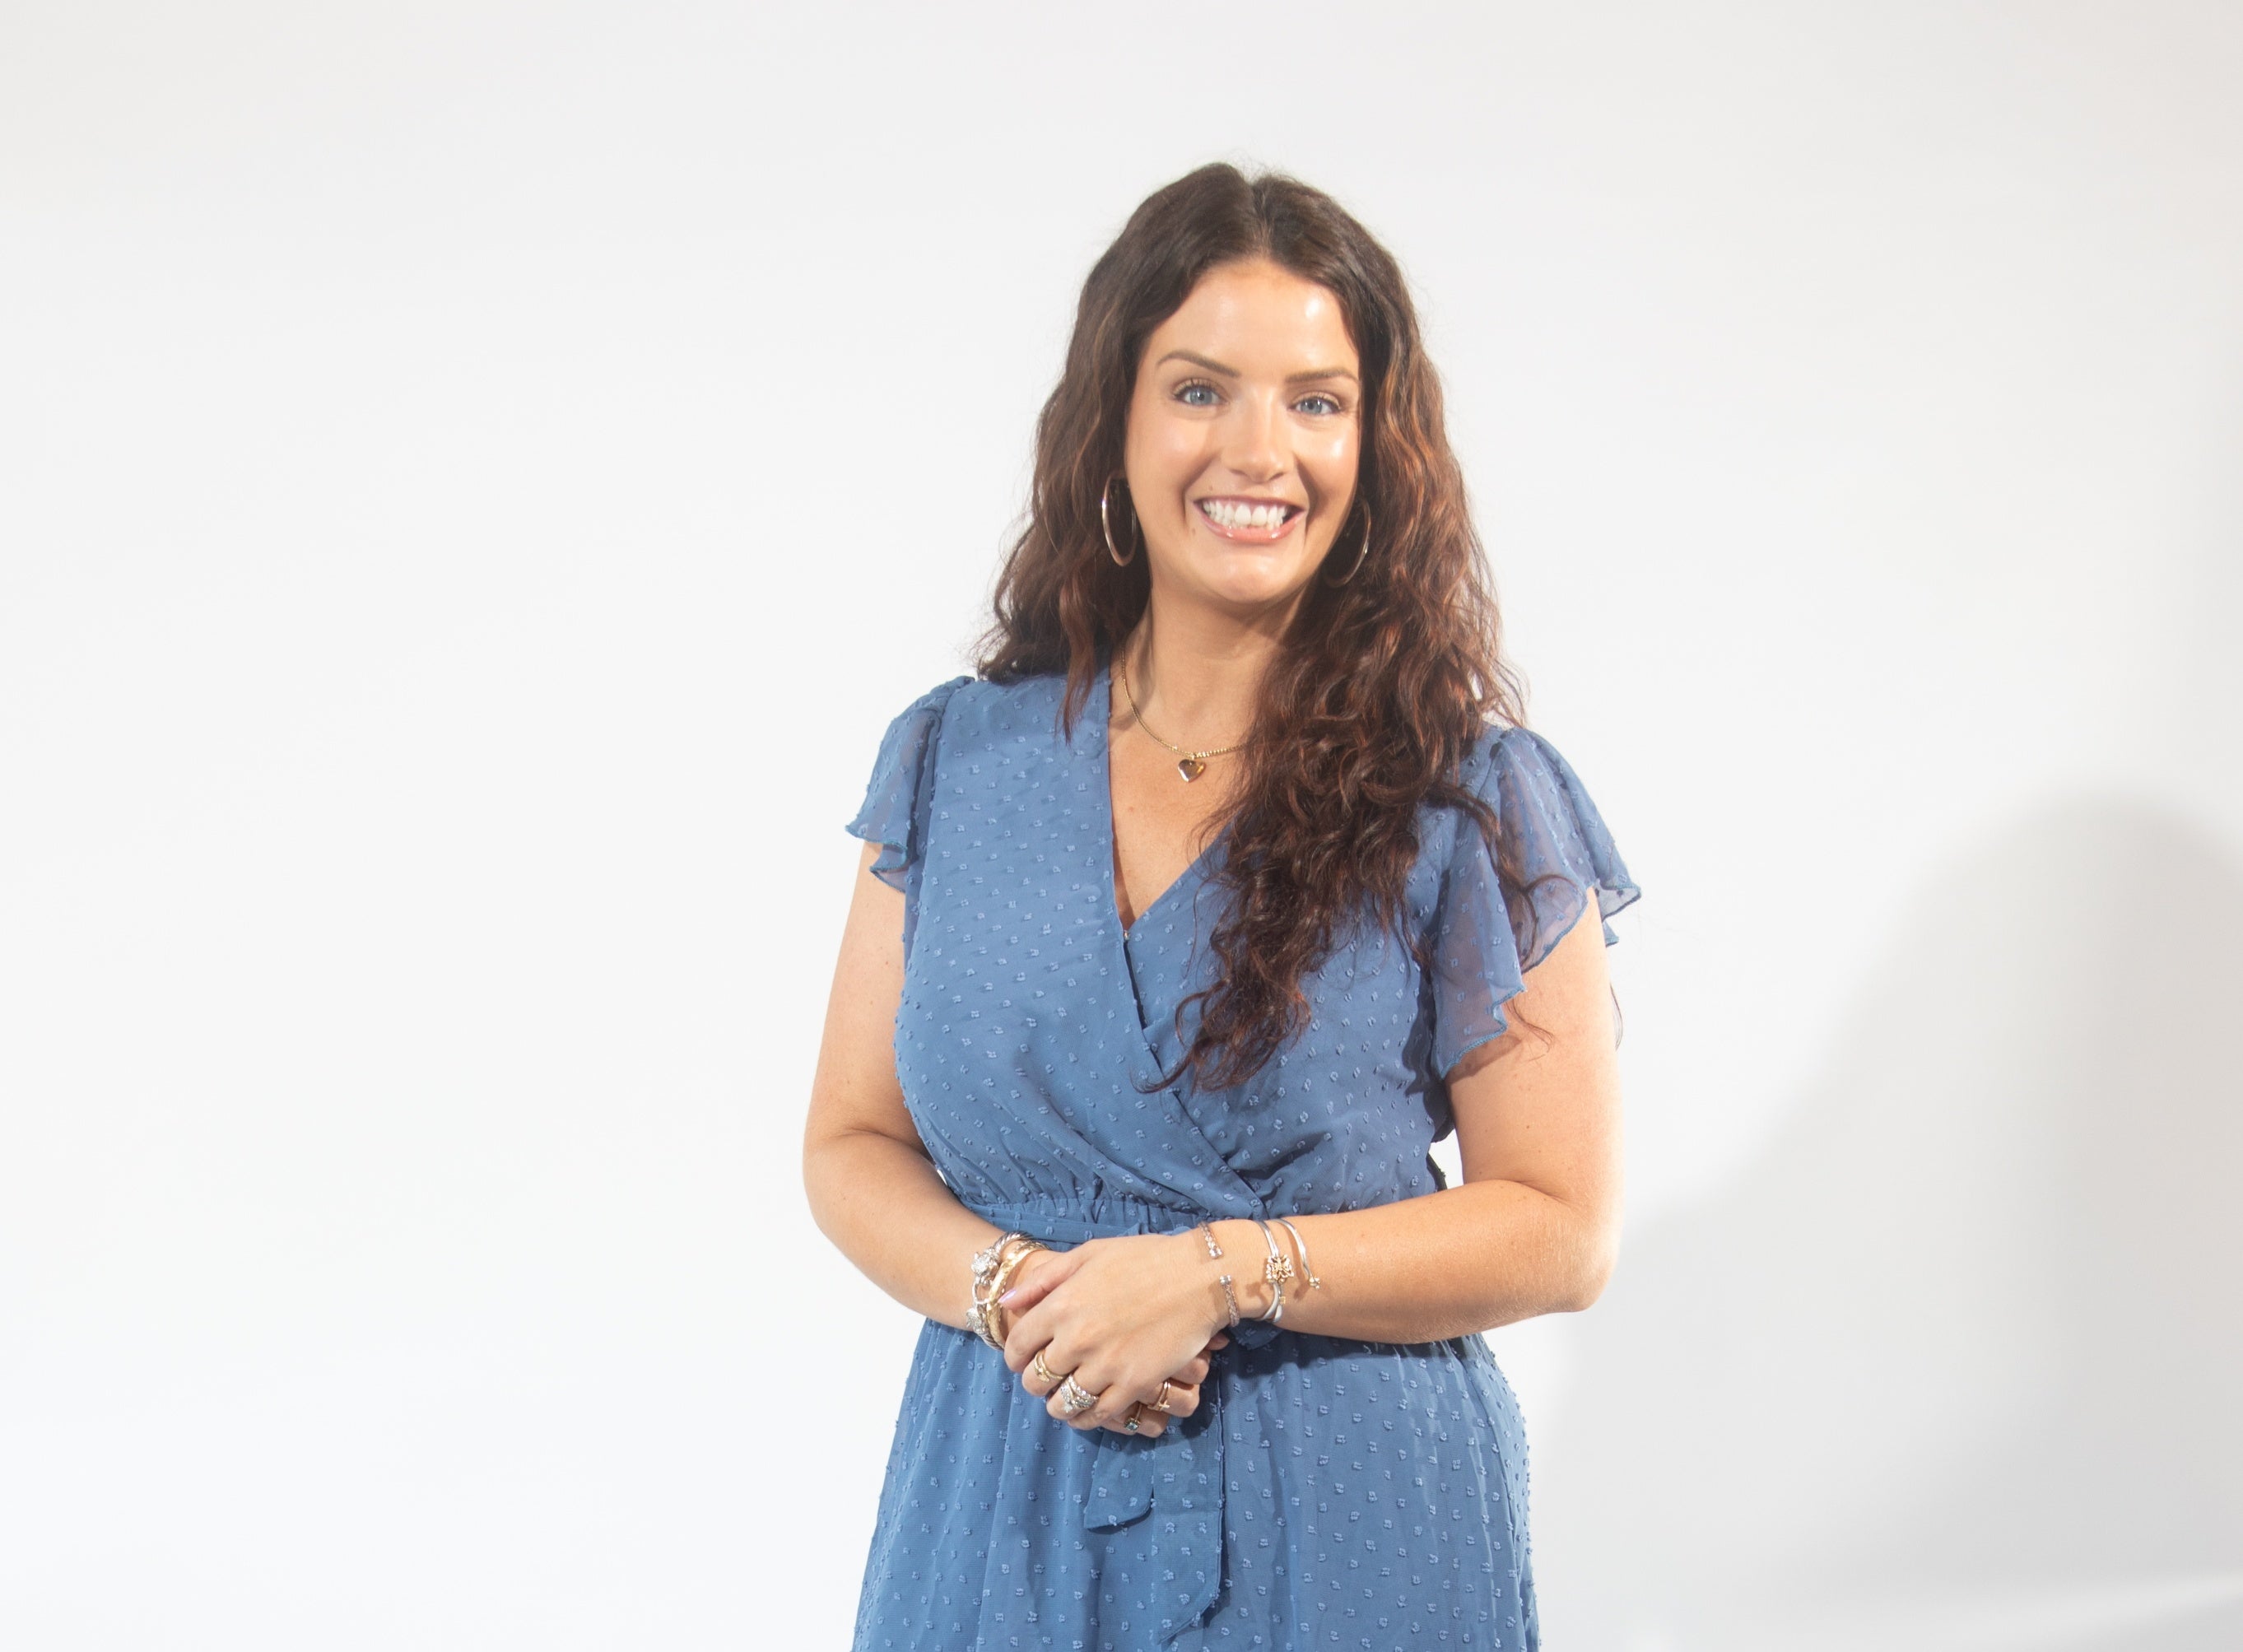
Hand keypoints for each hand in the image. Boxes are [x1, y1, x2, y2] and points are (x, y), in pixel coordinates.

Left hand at [999, 1234, 1229, 1435]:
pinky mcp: (1135, 1384)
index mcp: (1062, 1305)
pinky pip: (1099, 1414)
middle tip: (1047, 1378)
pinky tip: (1089, 1411)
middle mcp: (1077, 1339)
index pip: (1018, 1345)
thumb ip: (1045, 1279)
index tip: (1022, 1361)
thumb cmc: (1145, 1259)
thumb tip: (1008, 1301)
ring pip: (1064, 1403)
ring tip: (1064, 1398)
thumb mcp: (1089, 1254)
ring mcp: (1106, 1366)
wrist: (1199, 1277)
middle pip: (1036, 1380)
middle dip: (1036, 1382)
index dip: (1015, 1358)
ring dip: (1058, 1405)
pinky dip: (1087, 1418)